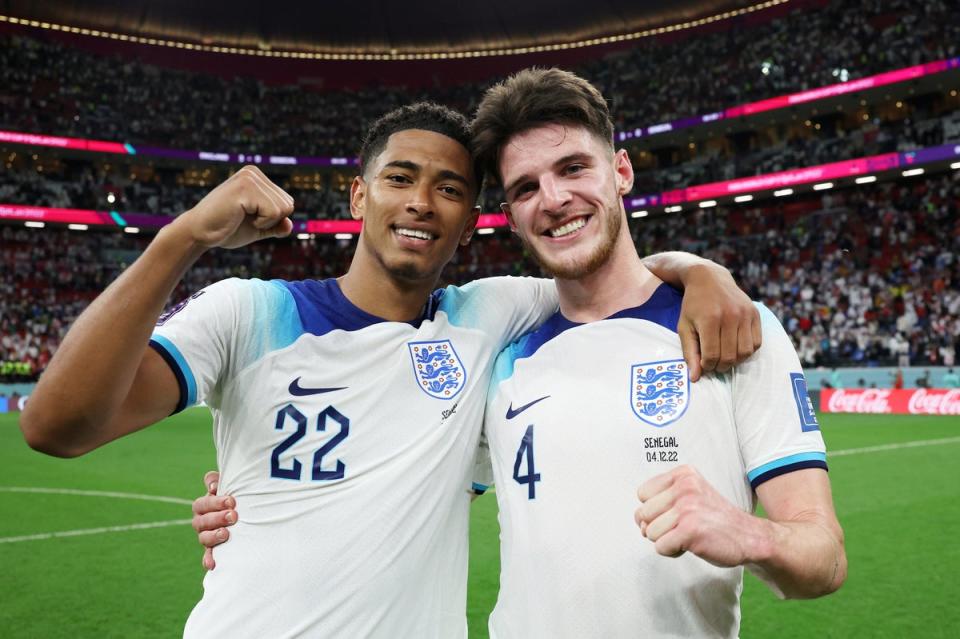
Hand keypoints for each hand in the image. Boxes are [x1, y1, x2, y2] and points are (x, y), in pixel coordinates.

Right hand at [176, 165, 294, 249]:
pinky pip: (273, 213)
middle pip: (288, 204)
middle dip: (271, 220)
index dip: (273, 219)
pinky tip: (239, 217)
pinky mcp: (245, 188)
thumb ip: (276, 225)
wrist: (198, 233)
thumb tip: (290, 224)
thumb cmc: (226, 229)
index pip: (287, 202)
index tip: (250, 218)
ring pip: (283, 209)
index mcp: (257, 177)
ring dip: (265, 222)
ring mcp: (249, 178)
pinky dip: (261, 223)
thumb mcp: (258, 228)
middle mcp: (253, 172)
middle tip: (244, 219)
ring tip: (241, 217)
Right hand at [191, 470, 236, 570]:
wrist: (243, 512)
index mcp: (203, 506)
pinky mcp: (213, 550)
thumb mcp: (226, 485)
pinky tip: (213, 564)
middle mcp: (202, 522)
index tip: (231, 501)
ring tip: (226, 533)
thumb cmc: (235, 495)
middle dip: (217, 518)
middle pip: (202, 521)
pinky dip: (209, 560)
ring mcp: (206, 536)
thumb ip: (215, 480)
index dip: (214, 502)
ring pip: (203, 538)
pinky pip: (208, 557)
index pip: (202, 504)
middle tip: (234, 516)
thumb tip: (212, 486)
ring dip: (213, 536)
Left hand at [635, 465, 763, 567]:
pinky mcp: (690, 530)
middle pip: (643, 513)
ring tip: (688, 535)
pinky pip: (660, 547)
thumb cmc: (716, 519)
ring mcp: (687, 508)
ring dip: (666, 540)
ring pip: (650, 532)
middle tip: (683, 527)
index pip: (642, 493)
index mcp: (683, 474)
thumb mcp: (691, 495)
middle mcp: (684, 487)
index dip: (655, 509)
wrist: (750, 537)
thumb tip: (640, 524)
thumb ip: (662, 502)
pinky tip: (691, 545)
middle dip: (658, 527)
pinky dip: (672, 552)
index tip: (675, 513)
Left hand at [678, 262, 760, 380]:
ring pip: (745, 352)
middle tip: (713, 364)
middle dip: (720, 366)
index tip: (703, 364)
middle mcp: (730, 316)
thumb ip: (689, 352)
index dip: (707, 366)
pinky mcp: (755, 313)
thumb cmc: (693, 305)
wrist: (709, 278)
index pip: (711, 355)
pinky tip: (735, 347)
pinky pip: (756, 343)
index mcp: (710, 319)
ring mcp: (745, 314)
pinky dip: (747, 351)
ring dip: (734, 361)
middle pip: (729, 356)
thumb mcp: (684, 327)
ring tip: (724, 357)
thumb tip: (695, 378)